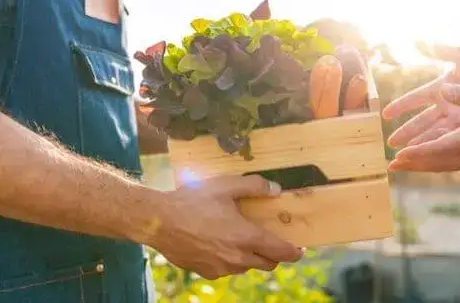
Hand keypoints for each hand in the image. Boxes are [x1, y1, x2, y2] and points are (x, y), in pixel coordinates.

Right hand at [155, 175, 303, 279]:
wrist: (159, 221)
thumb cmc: (193, 201)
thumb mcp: (226, 186)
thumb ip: (254, 186)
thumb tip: (276, 189)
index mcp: (246, 238)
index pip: (281, 252)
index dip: (294, 252)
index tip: (300, 249)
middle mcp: (237, 258)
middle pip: (267, 264)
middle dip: (274, 255)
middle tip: (271, 241)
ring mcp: (221, 268)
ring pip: (246, 267)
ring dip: (250, 256)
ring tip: (241, 238)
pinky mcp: (206, 272)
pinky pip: (226, 269)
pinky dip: (230, 259)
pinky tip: (219, 242)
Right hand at [382, 44, 459, 148]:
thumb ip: (446, 51)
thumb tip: (423, 42)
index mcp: (443, 86)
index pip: (416, 98)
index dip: (401, 106)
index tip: (385, 115)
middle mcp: (449, 103)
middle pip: (422, 121)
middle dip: (407, 133)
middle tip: (391, 144)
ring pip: (435, 134)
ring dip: (421, 145)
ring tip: (406, 158)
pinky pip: (452, 141)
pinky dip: (440, 150)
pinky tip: (430, 161)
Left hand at [387, 83, 459, 171]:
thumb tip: (443, 88)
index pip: (441, 147)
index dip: (418, 152)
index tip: (399, 155)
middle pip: (441, 161)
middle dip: (415, 164)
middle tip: (392, 167)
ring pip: (450, 165)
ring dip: (427, 166)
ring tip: (407, 168)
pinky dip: (443, 164)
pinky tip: (436, 163)